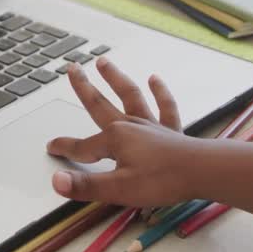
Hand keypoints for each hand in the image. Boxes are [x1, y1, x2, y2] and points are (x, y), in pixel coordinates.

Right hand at [45, 56, 206, 205]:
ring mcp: (151, 125)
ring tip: (104, 62)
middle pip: (100, 105)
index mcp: (115, 139)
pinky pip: (164, 107)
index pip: (83, 147)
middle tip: (72, 68)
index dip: (65, 149)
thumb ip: (86, 185)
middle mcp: (130, 126)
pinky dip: (160, 93)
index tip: (51, 147)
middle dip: (84, 88)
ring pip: (130, 96)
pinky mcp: (170, 130)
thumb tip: (56, 180)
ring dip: (116, 78)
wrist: (202, 171)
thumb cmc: (162, 180)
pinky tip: (155, 79)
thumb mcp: (119, 189)